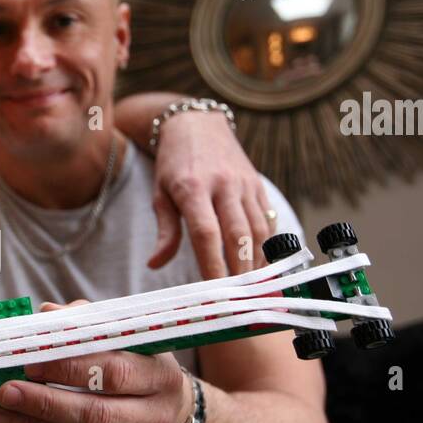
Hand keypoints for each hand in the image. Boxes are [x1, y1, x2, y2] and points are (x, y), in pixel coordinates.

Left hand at [0, 300, 192, 422]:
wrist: (171, 411)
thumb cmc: (137, 363)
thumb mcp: (125, 338)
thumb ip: (87, 323)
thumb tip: (45, 314)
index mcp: (161, 375)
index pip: (113, 372)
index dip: (70, 367)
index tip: (29, 360)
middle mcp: (155, 416)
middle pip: (95, 414)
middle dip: (44, 403)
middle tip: (4, 390)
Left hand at [148, 112, 274, 277]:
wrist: (197, 125)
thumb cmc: (174, 165)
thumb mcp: (160, 194)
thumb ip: (164, 231)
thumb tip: (155, 264)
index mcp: (192, 187)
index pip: (207, 233)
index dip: (213, 264)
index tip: (214, 290)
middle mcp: (223, 184)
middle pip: (238, 234)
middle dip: (240, 270)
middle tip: (239, 298)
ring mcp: (244, 183)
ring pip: (258, 229)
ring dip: (257, 261)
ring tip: (252, 288)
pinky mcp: (257, 184)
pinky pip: (267, 219)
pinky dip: (266, 245)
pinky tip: (261, 265)